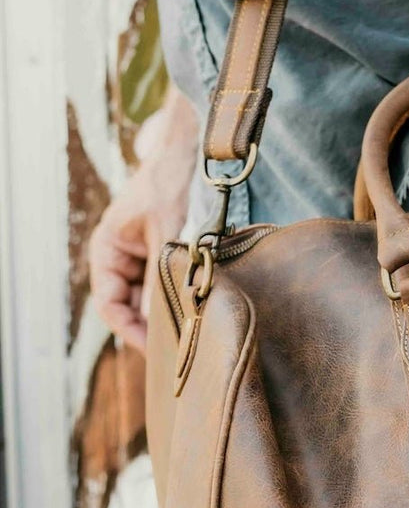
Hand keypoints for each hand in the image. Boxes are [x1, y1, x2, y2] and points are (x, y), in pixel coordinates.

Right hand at [90, 90, 197, 351]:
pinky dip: (183, 299)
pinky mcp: (170, 258)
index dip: (130, 330)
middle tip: (180, 351)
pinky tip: (202, 314)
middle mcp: (123, 259)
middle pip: (132, 307)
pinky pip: (172, 287)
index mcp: (108, 251)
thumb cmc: (169, 186)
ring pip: (154, 300)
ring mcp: (146, 260)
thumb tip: (160, 319)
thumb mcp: (165, 232)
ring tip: (194, 336)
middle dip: (153, 327)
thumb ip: (160, 275)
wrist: (191, 156)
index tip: (154, 348)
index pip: (110, 305)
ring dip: (171, 315)